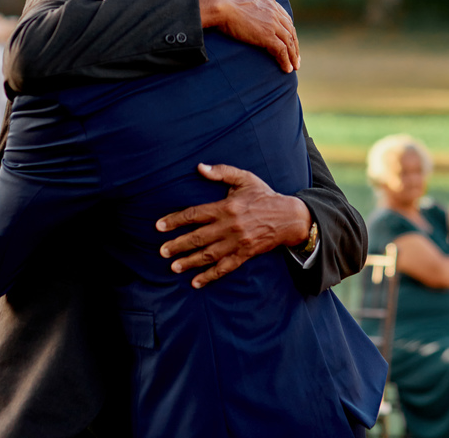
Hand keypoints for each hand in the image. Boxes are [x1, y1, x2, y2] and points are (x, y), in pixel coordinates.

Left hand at [156, 163, 311, 287]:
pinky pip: (224, 268)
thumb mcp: (244, 178)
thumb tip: (199, 167)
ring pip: (208, 255)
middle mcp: (229, 226)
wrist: (289, 217)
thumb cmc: (264, 195)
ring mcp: (237, 243)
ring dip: (189, 262)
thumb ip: (221, 173)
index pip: (194, 214)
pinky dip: (210, 276)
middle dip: (177, 245)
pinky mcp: (245, 255)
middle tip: (162, 252)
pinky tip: (196, 282)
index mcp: (226, 207)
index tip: (159, 226)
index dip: (175, 220)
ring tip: (173, 267)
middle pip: (197, 237)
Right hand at [197, 0, 299, 72]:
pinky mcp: (267, 36)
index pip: (283, 17)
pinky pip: (282, 51)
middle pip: (290, 30)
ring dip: (293, 56)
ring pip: (289, 42)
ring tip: (294, 66)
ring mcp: (272, 24)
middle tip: (295, 56)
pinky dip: (286, 61)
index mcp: (268, 0)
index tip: (289, 38)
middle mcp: (273, 11)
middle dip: (294, 44)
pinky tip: (287, 69)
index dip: (287, 29)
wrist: (217, 2)